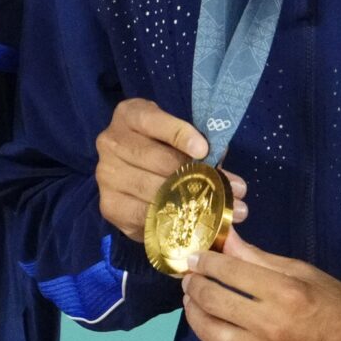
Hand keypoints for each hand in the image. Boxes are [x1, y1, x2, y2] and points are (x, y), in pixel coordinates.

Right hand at [91, 97, 246, 243]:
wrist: (132, 170)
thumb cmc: (163, 147)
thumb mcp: (178, 137)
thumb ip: (200, 149)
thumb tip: (229, 179)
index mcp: (128, 116)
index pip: (152, 120)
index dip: (178, 134)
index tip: (203, 150)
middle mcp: (110, 142)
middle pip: (156, 159)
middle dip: (198, 176)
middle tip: (234, 191)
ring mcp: (106, 175)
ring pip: (153, 190)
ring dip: (192, 204)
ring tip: (225, 212)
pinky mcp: (110, 206)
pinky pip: (144, 216)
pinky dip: (173, 221)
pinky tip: (195, 225)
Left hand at [181, 232, 340, 340]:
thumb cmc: (337, 307)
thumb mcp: (303, 273)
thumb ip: (258, 258)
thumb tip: (225, 239)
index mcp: (285, 293)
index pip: (229, 271)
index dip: (206, 261)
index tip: (196, 257)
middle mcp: (271, 326)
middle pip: (213, 300)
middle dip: (194, 284)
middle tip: (190, 277)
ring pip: (209, 332)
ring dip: (194, 313)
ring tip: (194, 301)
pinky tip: (211, 328)